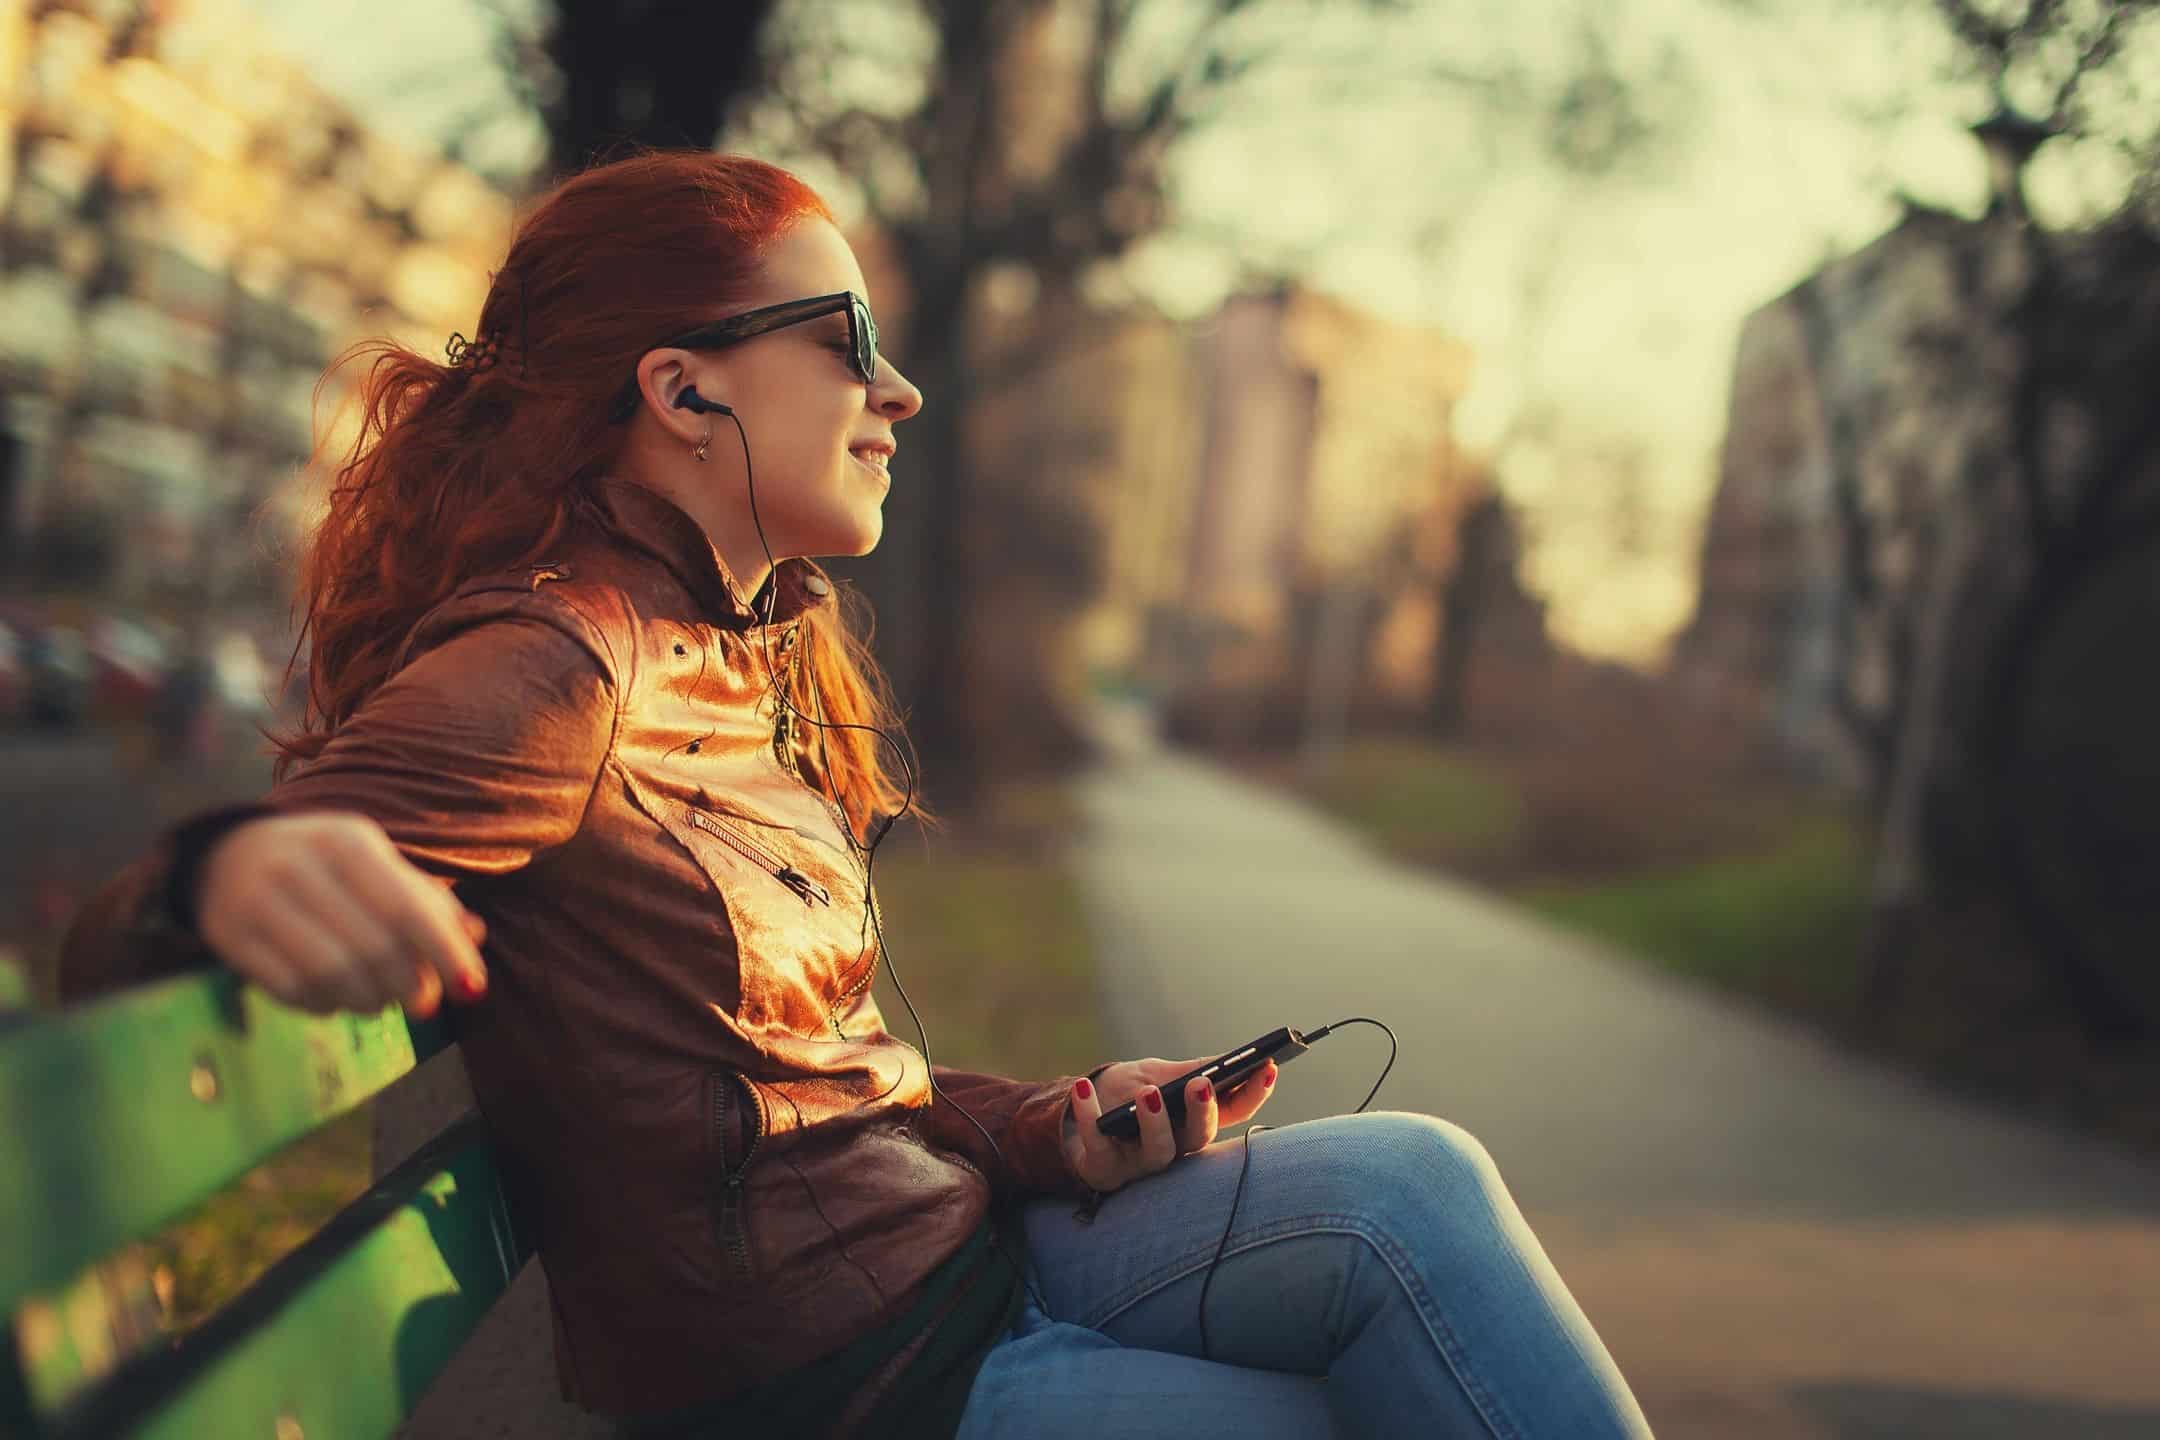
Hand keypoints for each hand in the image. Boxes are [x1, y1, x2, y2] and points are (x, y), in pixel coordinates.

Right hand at [197, 812, 488, 1018]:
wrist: (225, 857)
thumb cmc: (323, 865)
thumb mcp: (374, 865)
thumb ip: (424, 900)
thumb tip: (474, 937)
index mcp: (347, 842)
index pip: (406, 908)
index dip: (445, 953)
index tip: (471, 987)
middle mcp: (300, 866)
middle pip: (373, 948)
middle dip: (410, 986)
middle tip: (423, 1002)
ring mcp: (259, 902)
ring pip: (332, 975)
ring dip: (369, 1001)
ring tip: (380, 1001)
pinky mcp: (230, 937)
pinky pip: (291, 990)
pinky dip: (326, 1005)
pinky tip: (336, 999)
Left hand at [1060, 1055, 1277, 1194]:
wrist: (1074, 1118)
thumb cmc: (1126, 1095)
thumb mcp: (1158, 1075)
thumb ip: (1186, 1072)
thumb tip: (1224, 1063)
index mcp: (1194, 1121)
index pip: (1234, 1112)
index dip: (1254, 1093)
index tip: (1269, 1067)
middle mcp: (1175, 1148)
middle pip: (1199, 1138)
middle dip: (1203, 1113)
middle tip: (1201, 1085)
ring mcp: (1141, 1163)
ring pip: (1158, 1152)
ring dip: (1154, 1122)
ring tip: (1148, 1093)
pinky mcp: (1104, 1169)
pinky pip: (1098, 1146)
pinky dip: (1089, 1115)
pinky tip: (1083, 1088)